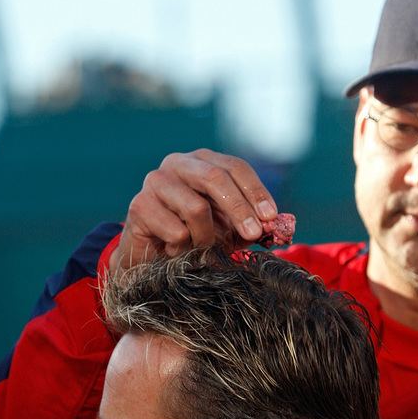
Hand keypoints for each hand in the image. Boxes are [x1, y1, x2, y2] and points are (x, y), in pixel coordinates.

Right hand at [111, 149, 277, 272]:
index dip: (255, 191)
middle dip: (239, 209)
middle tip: (254, 234)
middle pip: (215, 178)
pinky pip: (176, 231)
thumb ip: (252, 225)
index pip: (235, 167)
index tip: (270, 216)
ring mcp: (156, 182)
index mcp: (203, 162)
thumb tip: (278, 226)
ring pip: (196, 208)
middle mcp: (178, 163)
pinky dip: (183, 248)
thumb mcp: (228, 230)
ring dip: (207, 237)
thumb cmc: (194, 237)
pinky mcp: (139, 205)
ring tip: (202, 249)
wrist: (150, 257)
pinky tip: (176, 251)